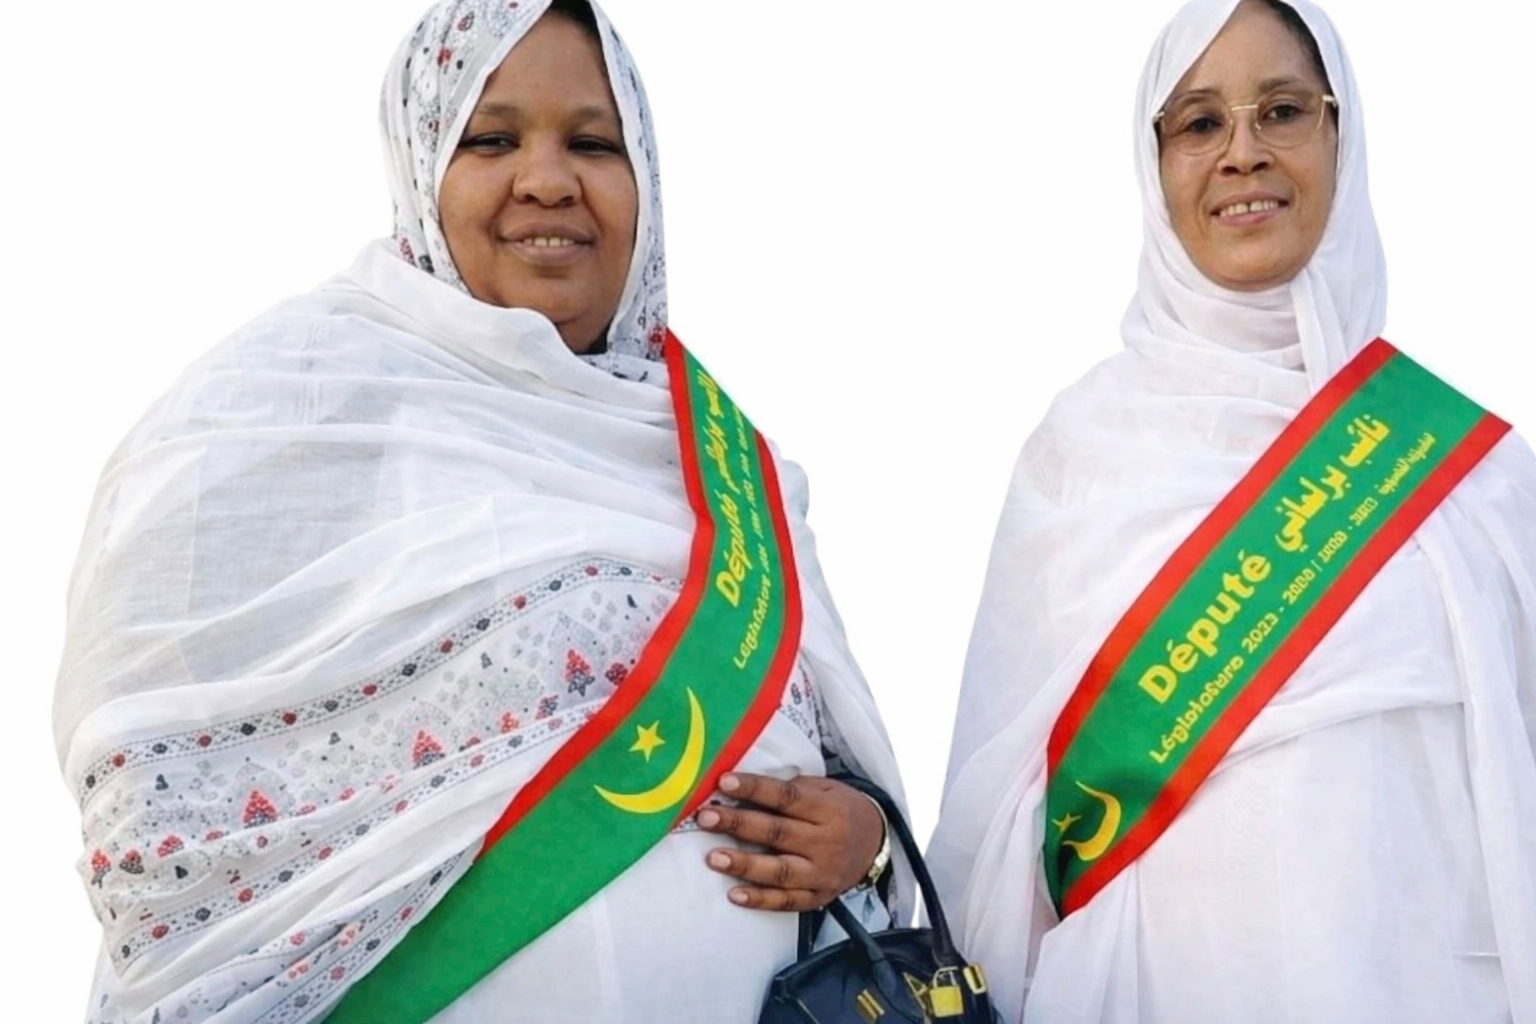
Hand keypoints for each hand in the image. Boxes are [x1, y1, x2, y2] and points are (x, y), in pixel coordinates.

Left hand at [698, 772, 884, 911]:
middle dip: (738, 824)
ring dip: (744, 865)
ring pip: (779, 871)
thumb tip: (743, 786)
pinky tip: (734, 894)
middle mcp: (826, 842)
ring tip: (713, 858)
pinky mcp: (818, 897)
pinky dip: (760, 900)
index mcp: (827, 809)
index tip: (725, 782)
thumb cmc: (840, 810)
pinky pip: (787, 902)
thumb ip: (791, 789)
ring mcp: (822, 873)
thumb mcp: (825, 789)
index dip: (754, 789)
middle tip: (706, 818)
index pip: (786, 797)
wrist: (876, 843)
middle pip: (777, 833)